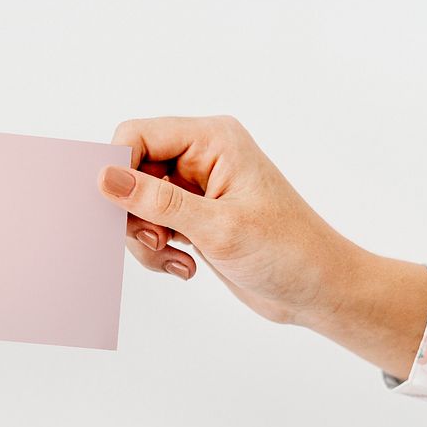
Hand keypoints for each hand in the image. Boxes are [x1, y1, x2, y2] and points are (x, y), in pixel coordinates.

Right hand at [98, 116, 426, 378]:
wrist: (320, 291)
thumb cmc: (288, 252)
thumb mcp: (217, 227)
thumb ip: (157, 201)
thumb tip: (106, 178)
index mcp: (212, 140)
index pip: (138, 134)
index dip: (119, 168)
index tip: (118, 209)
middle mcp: (201, 157)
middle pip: (132, 171)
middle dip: (134, 213)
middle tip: (155, 241)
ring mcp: (196, 188)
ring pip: (137, 203)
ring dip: (145, 238)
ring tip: (174, 258)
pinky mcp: (194, 217)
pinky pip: (152, 226)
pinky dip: (157, 250)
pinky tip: (185, 267)